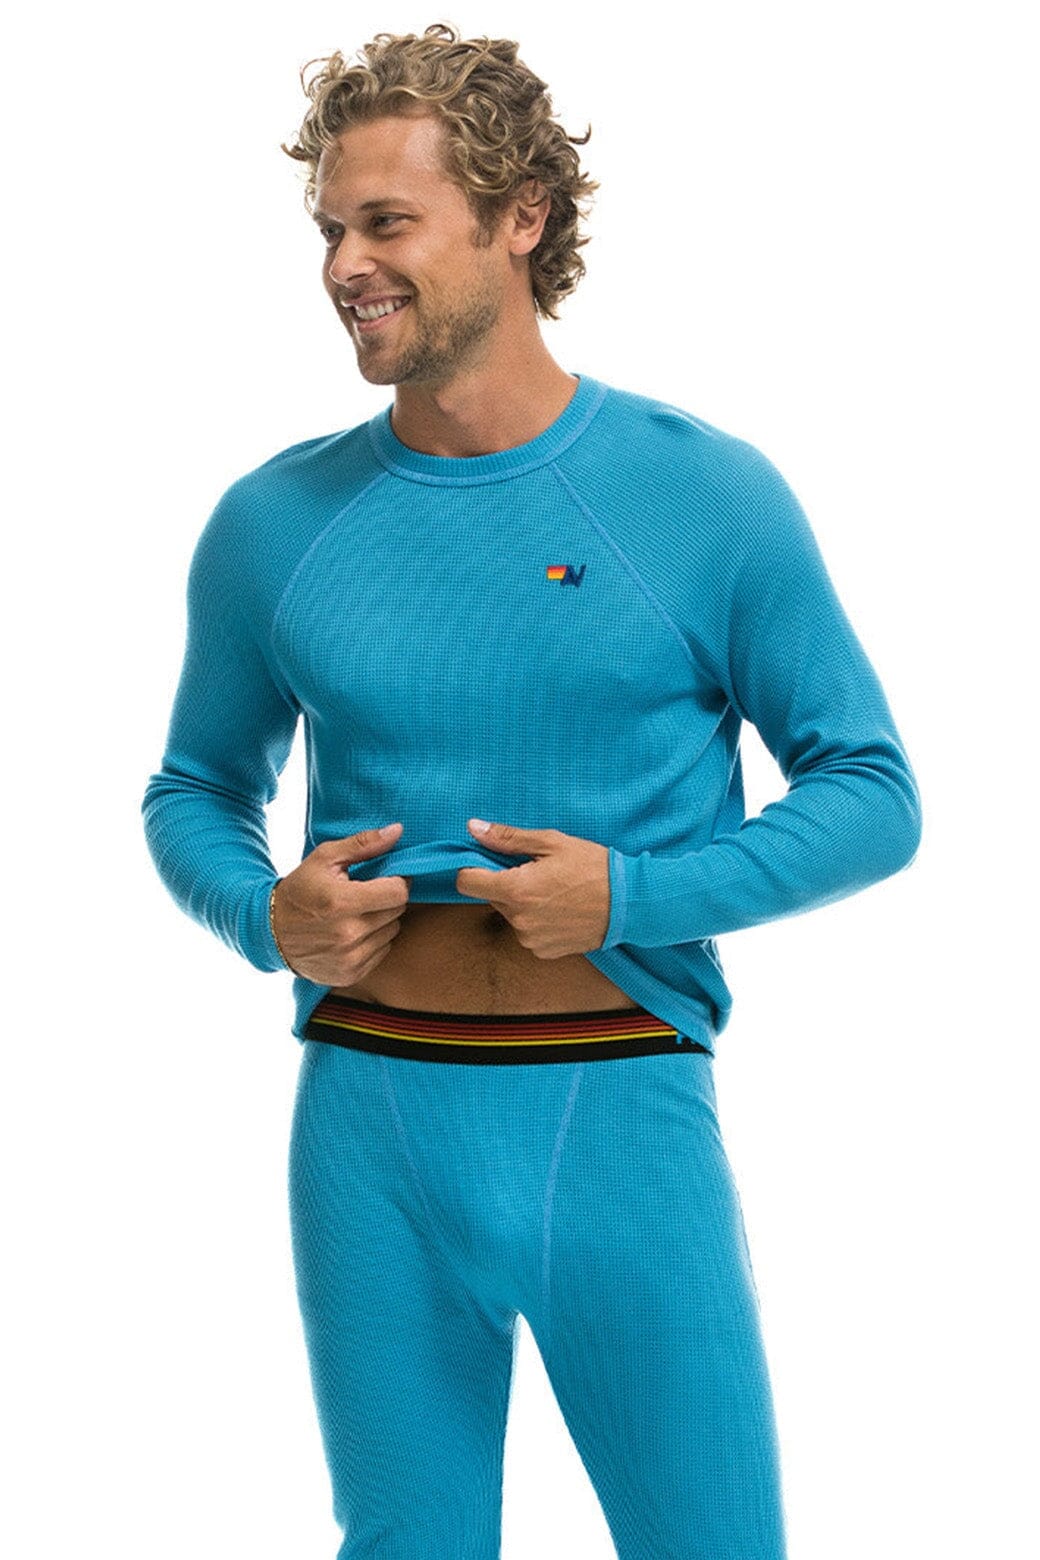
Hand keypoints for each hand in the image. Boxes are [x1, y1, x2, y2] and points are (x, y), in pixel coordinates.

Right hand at [272, 822, 409, 983]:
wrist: (271, 932)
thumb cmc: (300, 889)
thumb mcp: (325, 858)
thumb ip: (363, 844)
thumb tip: (398, 831)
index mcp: (342, 902)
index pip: (398, 893)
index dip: (398, 881)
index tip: (387, 877)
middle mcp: (347, 934)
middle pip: (397, 911)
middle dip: (387, 899)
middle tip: (367, 893)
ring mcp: (349, 958)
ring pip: (392, 932)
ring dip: (382, 920)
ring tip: (357, 913)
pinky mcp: (350, 974)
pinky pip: (383, 952)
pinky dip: (374, 940)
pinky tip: (353, 932)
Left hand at [455, 819, 610, 957]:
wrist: (629, 903)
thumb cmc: (594, 868)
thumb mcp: (552, 843)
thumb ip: (508, 838)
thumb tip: (473, 828)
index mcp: (516, 890)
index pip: (467, 883)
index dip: (472, 869)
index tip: (488, 862)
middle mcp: (518, 920)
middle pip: (492, 897)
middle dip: (506, 883)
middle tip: (537, 872)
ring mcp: (531, 939)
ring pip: (511, 915)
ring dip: (523, 903)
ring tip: (555, 891)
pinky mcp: (544, 951)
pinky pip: (527, 932)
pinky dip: (537, 921)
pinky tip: (561, 909)